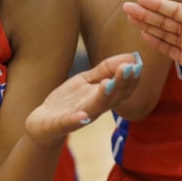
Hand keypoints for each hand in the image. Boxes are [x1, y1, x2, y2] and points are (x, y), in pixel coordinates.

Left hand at [24, 52, 141, 144]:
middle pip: (113, 96)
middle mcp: (95, 108)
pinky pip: (69, 122)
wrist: (43, 123)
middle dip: (122, 82)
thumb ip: (106, 69)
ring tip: (109, 82)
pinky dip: (76, 119)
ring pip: (95, 107)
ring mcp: (79, 117)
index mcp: (104, 98)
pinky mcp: (61, 123)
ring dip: (104, 96)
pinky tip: (82, 115)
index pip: (123, 89)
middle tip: (130, 67)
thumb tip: (131, 57)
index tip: (138, 63)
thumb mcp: (87, 80)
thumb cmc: (69, 100)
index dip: (132, 78)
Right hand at [123, 0, 181, 103]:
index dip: (159, 5)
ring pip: (164, 33)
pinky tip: (144, 35)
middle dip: (147, 14)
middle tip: (127, 6)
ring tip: (130, 17)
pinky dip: (156, 43)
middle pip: (166, 20)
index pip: (177, 11)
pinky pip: (168, 49)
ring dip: (147, 25)